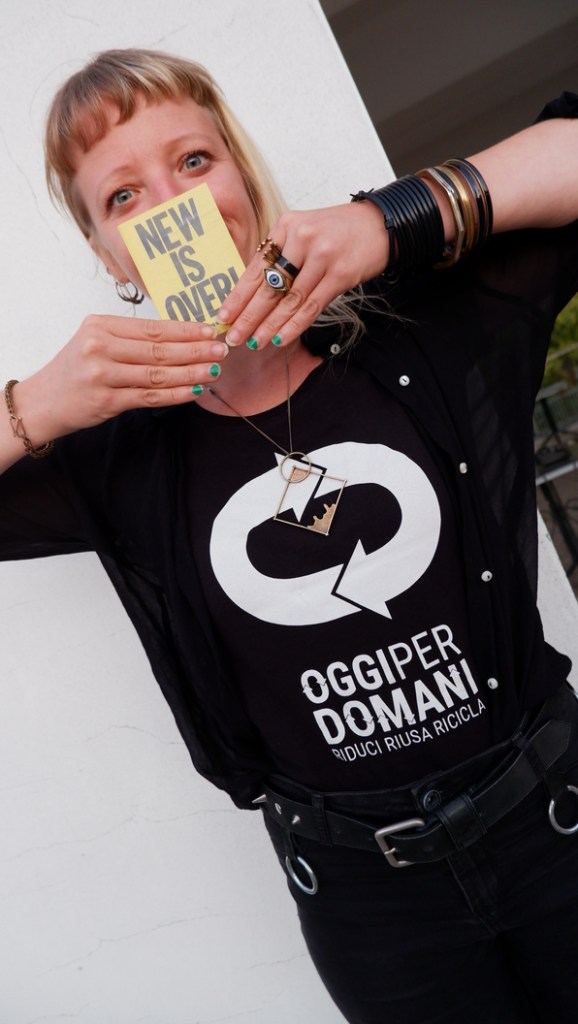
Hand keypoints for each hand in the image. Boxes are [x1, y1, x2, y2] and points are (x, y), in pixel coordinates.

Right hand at [13, 315, 228, 442]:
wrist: (44, 401)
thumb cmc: (75, 370)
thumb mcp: (96, 342)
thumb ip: (130, 339)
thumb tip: (180, 338)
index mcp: (100, 326)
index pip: (152, 327)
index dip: (185, 330)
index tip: (210, 330)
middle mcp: (100, 347)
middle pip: (159, 349)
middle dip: (195, 349)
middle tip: (221, 349)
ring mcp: (103, 375)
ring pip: (158, 373)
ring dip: (191, 372)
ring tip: (214, 369)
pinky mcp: (107, 401)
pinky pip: (150, 396)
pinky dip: (175, 394)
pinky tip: (194, 390)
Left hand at [218, 200, 388, 348]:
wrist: (380, 225)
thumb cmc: (338, 232)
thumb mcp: (303, 232)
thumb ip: (281, 257)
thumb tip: (254, 294)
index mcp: (285, 226)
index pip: (256, 267)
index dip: (238, 295)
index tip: (224, 316)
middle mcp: (300, 238)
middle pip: (269, 286)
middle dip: (249, 316)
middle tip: (234, 337)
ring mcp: (322, 256)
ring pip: (289, 300)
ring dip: (270, 325)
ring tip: (255, 343)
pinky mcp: (340, 274)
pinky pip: (312, 306)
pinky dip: (294, 325)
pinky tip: (281, 338)